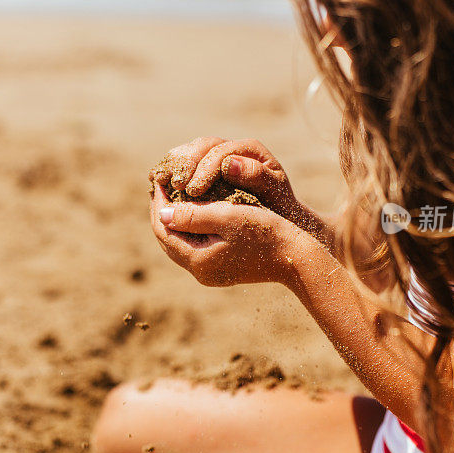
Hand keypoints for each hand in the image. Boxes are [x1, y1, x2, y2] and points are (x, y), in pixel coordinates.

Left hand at [149, 182, 299, 286]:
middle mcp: (200, 272)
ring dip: (175, 220)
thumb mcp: (228, 216)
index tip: (159, 180)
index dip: (158, 204)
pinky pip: (194, 247)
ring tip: (174, 195)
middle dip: (162, 212)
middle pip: (168, 239)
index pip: (164, 230)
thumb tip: (162, 213)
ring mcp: (211, 273)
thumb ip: (192, 215)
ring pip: (180, 243)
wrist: (295, 257)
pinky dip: (189, 228)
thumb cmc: (265, 231)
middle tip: (162, 186)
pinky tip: (194, 210)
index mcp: (198, 261)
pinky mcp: (221, 269)